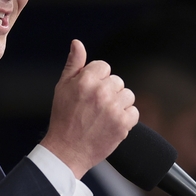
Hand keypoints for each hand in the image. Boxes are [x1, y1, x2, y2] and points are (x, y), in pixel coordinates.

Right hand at [41, 39, 138, 178]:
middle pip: (117, 81)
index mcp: (86, 80)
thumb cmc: (63, 118)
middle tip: (94, 107)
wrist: (66, 151)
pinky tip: (111, 124)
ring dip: (119, 104)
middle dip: (108, 92)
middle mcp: (101, 92)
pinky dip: (126, 119)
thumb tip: (77, 43)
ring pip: (128, 96)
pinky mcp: (122, 124)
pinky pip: (134, 112)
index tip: (89, 93)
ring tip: (103, 116)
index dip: (97, 79)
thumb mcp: (62, 87)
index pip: (104, 67)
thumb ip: (74, 64)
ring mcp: (113, 108)